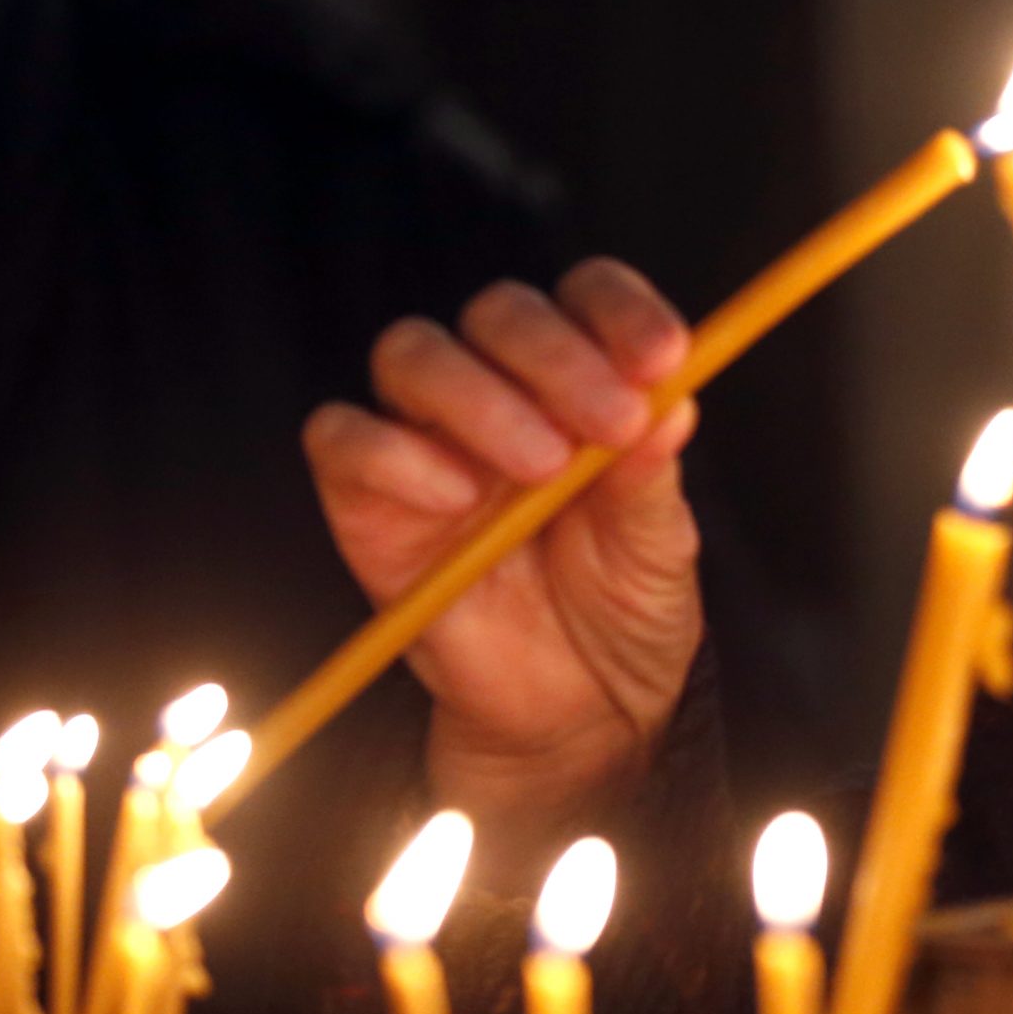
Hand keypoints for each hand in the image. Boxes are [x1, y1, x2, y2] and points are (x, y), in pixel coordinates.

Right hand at [304, 258, 703, 859]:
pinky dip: (392, 452)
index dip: (620, 310)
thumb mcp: (659, 548)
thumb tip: (668, 403)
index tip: (665, 356)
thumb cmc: (623, 611)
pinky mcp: (367, 499)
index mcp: (584, 382)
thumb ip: (652, 476)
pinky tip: (456, 496)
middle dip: (557, 355)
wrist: (579, 714)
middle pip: (499, 314)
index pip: (588, 299)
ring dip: (480, 396)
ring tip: (542, 467)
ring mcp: (427, 438)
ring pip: (414, 355)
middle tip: (611, 423)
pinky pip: (343, 437)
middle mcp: (501, 392)